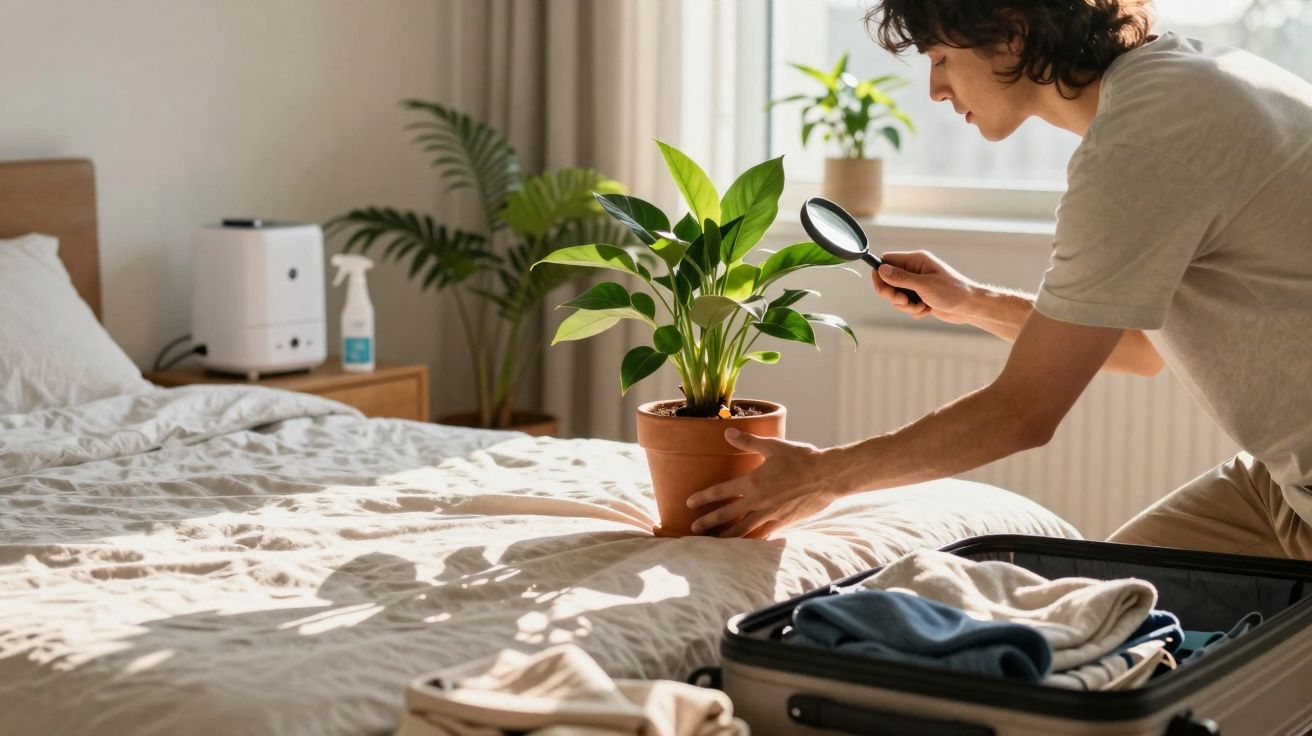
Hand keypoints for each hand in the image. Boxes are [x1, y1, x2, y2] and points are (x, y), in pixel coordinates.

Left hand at [687, 428, 846, 537]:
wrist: (827, 476)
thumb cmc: (801, 458)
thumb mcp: (773, 446)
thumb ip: (748, 441)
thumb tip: (727, 432)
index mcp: (752, 481)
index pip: (720, 491)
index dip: (703, 498)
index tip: (689, 503)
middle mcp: (758, 501)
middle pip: (727, 515)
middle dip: (708, 523)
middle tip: (693, 529)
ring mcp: (770, 514)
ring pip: (743, 530)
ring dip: (726, 536)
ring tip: (713, 543)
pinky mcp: (783, 522)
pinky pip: (763, 533)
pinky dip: (752, 540)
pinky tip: (745, 545)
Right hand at [872, 251, 978, 323]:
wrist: (969, 307)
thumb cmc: (952, 292)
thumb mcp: (925, 285)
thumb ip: (901, 278)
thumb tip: (881, 270)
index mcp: (915, 260)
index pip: (886, 261)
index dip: (880, 275)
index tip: (885, 290)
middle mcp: (914, 270)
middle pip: (887, 280)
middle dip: (893, 295)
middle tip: (904, 301)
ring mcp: (916, 284)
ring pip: (895, 296)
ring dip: (906, 306)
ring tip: (922, 306)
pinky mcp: (919, 297)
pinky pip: (905, 305)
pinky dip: (913, 311)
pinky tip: (927, 310)